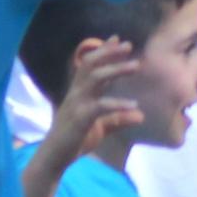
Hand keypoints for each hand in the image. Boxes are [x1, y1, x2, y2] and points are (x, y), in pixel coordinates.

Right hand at [29, 37, 148, 174]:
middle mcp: (77, 93)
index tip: (117, 39)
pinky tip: (134, 106)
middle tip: (128, 45)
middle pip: (91, 65)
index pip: (90, 66)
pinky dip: (117, 104)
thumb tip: (140, 116)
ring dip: (116, 69)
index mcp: (80, 92)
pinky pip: (100, 106)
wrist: (55, 157)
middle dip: (109, 53)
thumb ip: (118, 119)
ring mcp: (77, 104)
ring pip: (95, 78)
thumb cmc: (75, 140)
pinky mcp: (80, 118)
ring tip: (135, 66)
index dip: (103, 51)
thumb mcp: (101, 128)